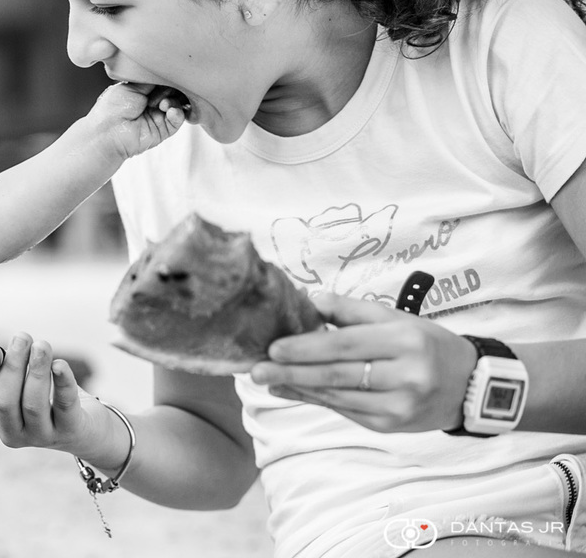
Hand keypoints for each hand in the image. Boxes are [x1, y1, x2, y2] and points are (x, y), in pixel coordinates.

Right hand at [0, 329, 113, 456]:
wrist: (81, 428)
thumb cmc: (39, 395)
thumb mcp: (14, 376)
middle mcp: (12, 431)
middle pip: (5, 401)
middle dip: (12, 367)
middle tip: (22, 336)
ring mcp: (40, 436)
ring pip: (33, 404)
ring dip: (36, 371)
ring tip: (42, 345)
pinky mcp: (68, 431)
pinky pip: (64, 406)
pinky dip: (62, 383)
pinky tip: (60, 364)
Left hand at [86, 83, 185, 159]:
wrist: (106, 132)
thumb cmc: (112, 108)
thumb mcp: (131, 86)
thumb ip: (151, 80)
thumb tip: (165, 72)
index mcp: (141, 91)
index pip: (162, 82)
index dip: (167, 77)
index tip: (170, 73)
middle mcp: (150, 104)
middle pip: (172, 92)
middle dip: (172, 89)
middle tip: (164, 89)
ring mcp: (157, 117)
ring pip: (177, 105)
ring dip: (173, 101)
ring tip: (162, 103)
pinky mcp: (162, 131)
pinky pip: (176, 121)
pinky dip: (177, 114)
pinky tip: (170, 110)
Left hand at [248, 294, 477, 432]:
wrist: (471, 386)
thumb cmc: (426, 344)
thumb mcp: (395, 317)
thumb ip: (350, 310)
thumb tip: (307, 301)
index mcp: (405, 340)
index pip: (346, 345)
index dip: (307, 347)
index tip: (274, 347)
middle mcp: (405, 376)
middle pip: (337, 374)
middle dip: (291, 372)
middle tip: (255, 370)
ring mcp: (398, 406)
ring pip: (336, 396)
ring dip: (297, 387)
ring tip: (266, 378)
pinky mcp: (390, 427)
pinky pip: (344, 411)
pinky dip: (314, 399)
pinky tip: (291, 389)